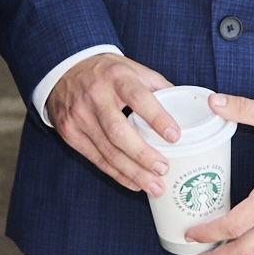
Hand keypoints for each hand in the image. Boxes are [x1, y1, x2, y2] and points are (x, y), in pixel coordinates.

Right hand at [48, 51, 177, 194]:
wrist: (64, 69)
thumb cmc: (107, 71)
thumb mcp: (133, 68)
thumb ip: (158, 86)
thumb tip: (188, 105)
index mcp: (117, 77)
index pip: (139, 98)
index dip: (158, 118)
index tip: (175, 137)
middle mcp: (96, 96)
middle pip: (119, 132)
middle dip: (142, 154)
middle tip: (164, 169)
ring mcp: (80, 116)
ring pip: (107, 150)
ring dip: (132, 172)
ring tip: (154, 186)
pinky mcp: (70, 132)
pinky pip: (96, 158)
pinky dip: (116, 173)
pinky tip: (134, 182)